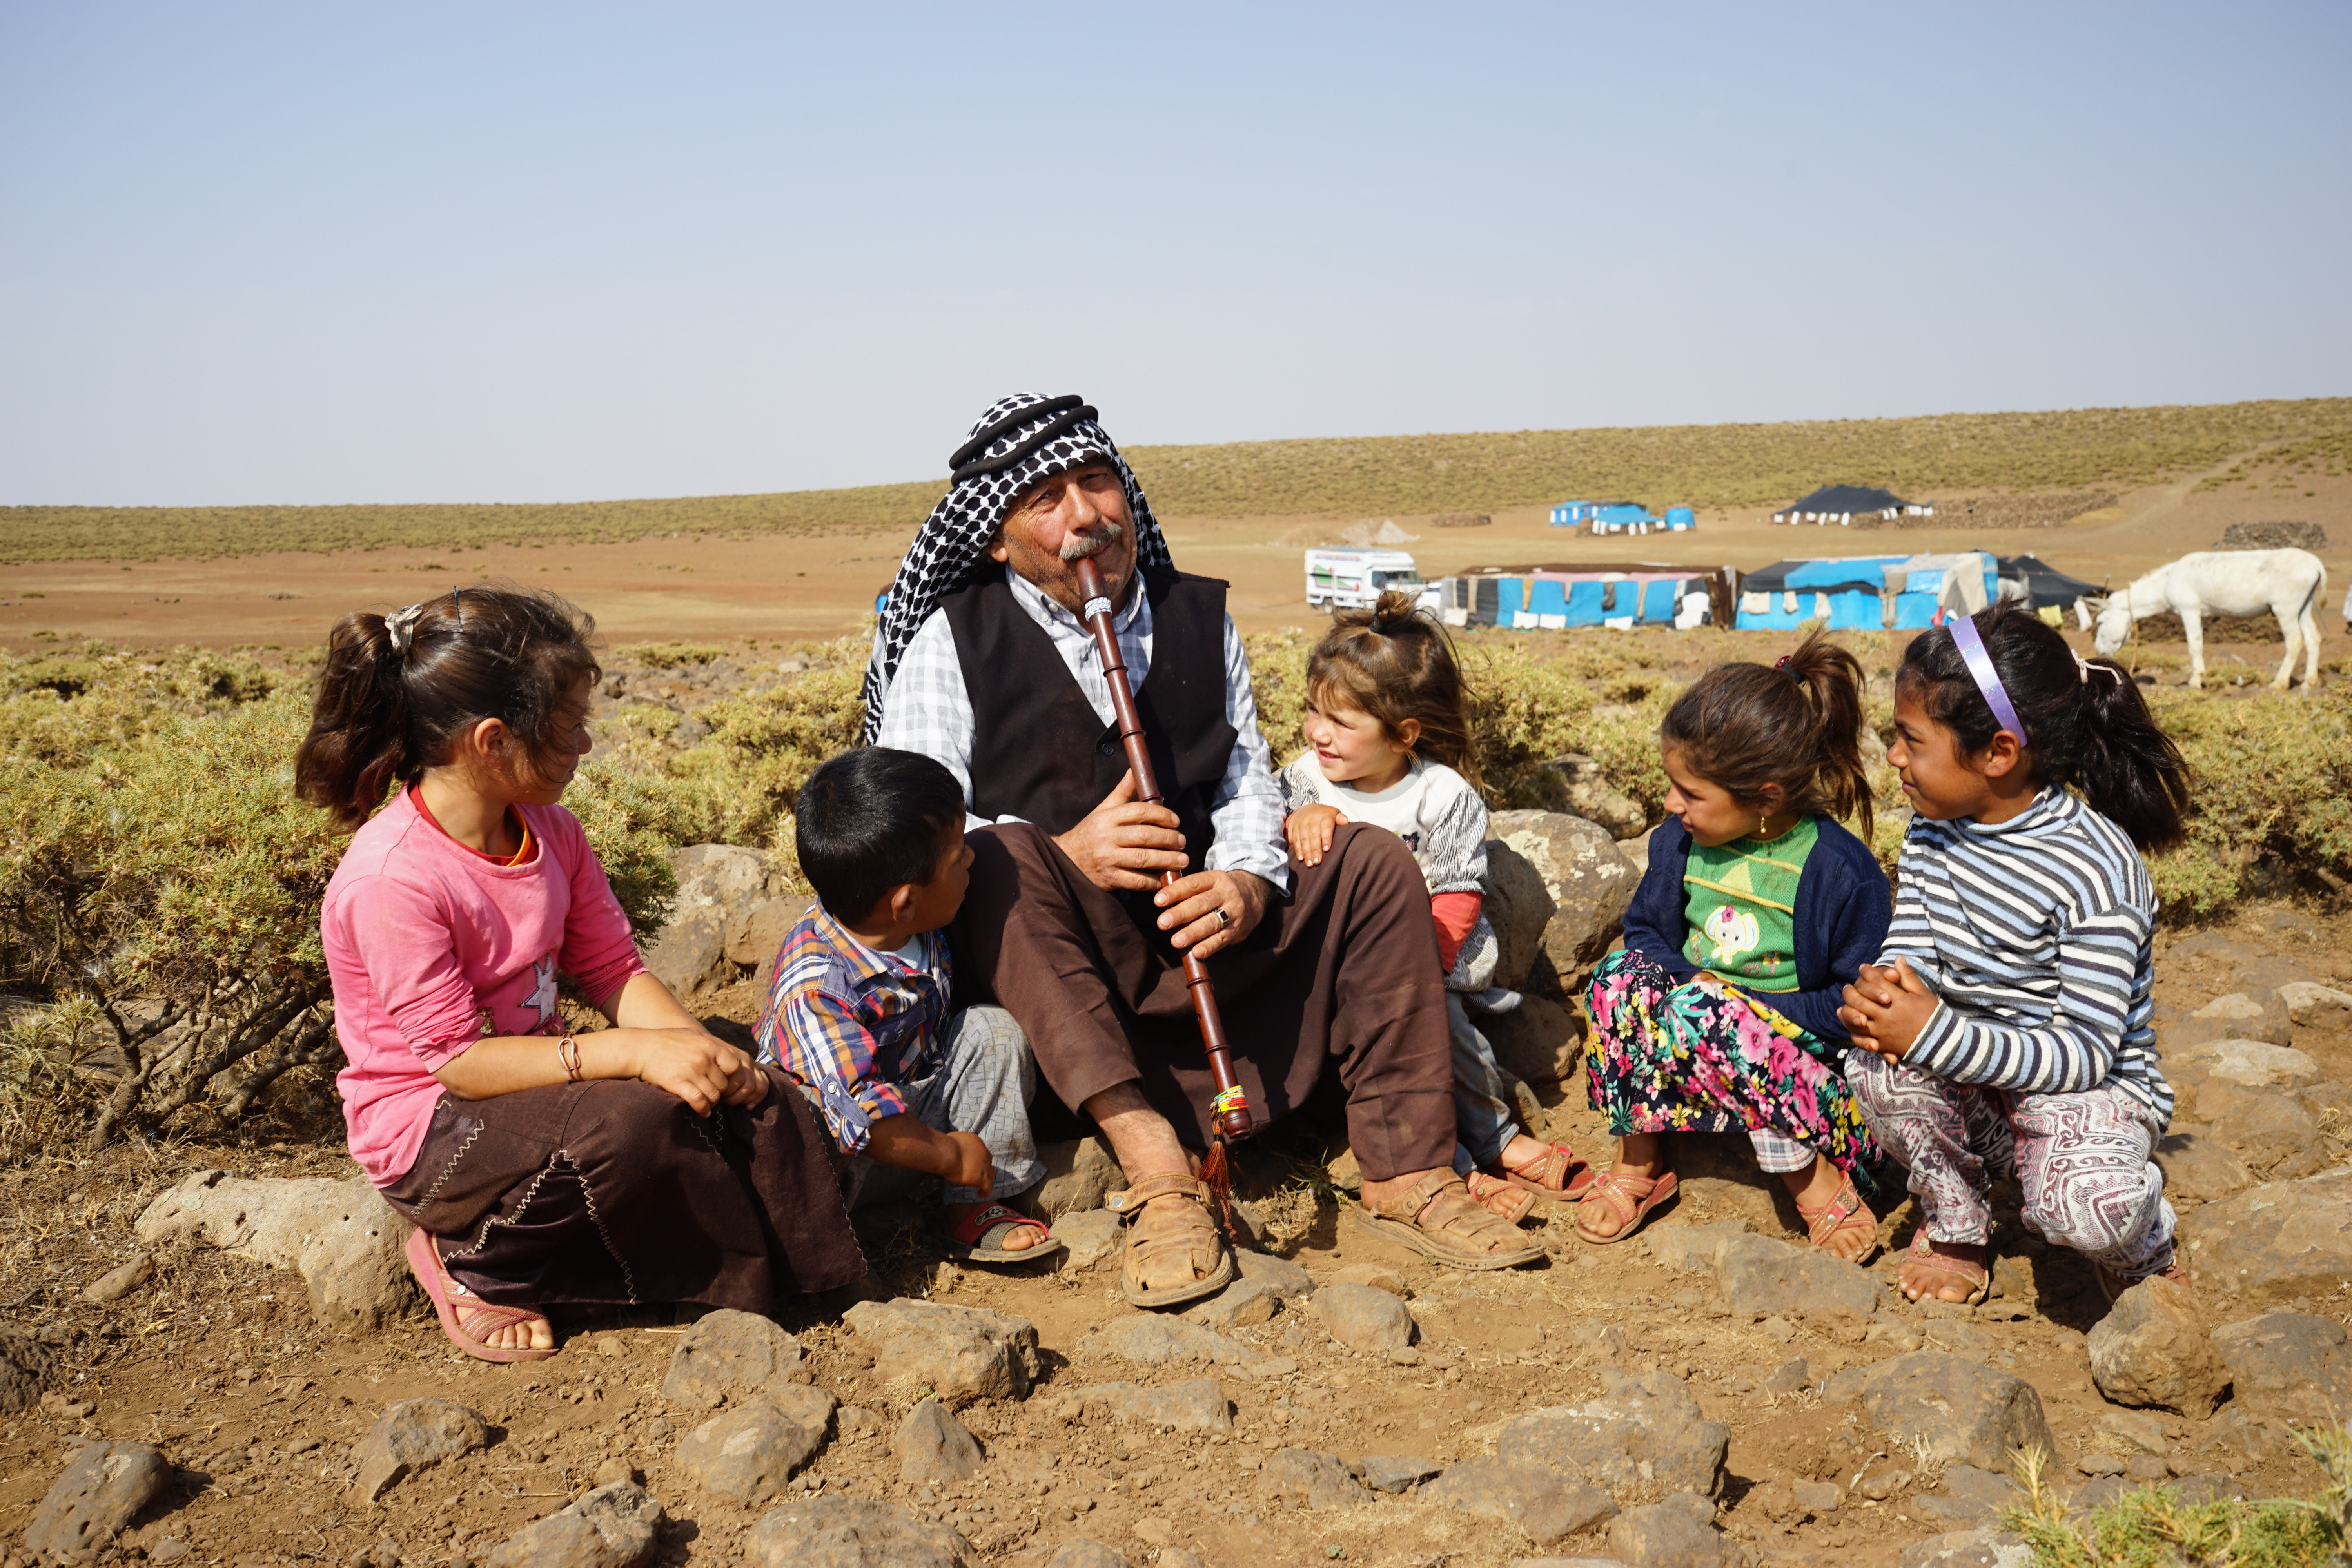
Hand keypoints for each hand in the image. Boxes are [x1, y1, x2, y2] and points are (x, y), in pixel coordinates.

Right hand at [632, 1027, 766, 1113]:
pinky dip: (703, 1109)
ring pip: (714, 1096)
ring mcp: (692, 1072)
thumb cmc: (667, 1040)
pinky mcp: (679, 1084)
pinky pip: (699, 1102)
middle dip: (720, 1091)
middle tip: (714, 1094)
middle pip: (724, 1084)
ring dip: (712, 1102)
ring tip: (707, 1103)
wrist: (640, 1048)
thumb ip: (710, 1044)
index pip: (735, 1065)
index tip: (724, 1080)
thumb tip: (725, 1056)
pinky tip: (702, 1111)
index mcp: (709, 1045)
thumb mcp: (692, 1035)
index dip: (732, 1075)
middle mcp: (703, 1059)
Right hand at [940, 1130, 994, 1197]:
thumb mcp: (952, 1140)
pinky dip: (985, 1191)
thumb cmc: (945, 1145)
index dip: (977, 1157)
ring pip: (990, 1174)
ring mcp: (984, 1166)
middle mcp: (983, 1153)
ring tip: (978, 1184)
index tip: (970, 1162)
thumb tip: (950, 1147)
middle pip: (987, 1162)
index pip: (980, 1151)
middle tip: (974, 1172)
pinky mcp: (982, 1178)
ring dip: (985, 1178)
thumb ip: (956, 1145)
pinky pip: (988, 1187)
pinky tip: (979, 1194)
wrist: (947, 1153)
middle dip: (983, 1167)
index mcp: (976, 1142)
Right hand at [1052, 771, 1189, 891]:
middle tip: (1182, 841)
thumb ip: (1122, 792)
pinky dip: (1154, 880)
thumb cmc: (1090, 832)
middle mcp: (1106, 837)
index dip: (1162, 814)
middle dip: (1169, 838)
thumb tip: (1134, 770)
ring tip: (1182, 860)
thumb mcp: (1103, 809)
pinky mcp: (1109, 878)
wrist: (1066, 859)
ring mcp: (1107, 859)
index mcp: (1107, 817)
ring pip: (1144, 858)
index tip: (1175, 821)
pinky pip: (1137, 880)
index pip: (1140, 811)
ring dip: (1167, 860)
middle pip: (1145, 835)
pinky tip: (1164, 877)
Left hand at [1155, 868, 1267, 958]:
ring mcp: (1234, 912)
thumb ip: (1187, 890)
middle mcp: (1226, 894)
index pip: (1193, 883)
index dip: (1175, 892)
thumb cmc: (1218, 892)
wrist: (1254, 896)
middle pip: (1201, 903)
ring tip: (1176, 941)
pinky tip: (1196, 952)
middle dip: (1180, 913)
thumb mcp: (1208, 883)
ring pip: (1212, 922)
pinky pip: (1222, 939)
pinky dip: (1209, 947)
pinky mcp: (1237, 930)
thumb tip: (1160, 902)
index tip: (1158, 901)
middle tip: (1162, 922)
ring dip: (1193, 933)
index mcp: (1215, 878)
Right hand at [1284, 804, 1347, 866]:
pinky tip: (1301, 858)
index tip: (1327, 849)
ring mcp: (1302, 823)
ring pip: (1304, 838)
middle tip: (1317, 861)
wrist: (1307, 809)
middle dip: (1315, 849)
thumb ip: (1340, 819)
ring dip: (1306, 852)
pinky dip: (1298, 850)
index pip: (1326, 826)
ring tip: (1310, 863)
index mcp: (1324, 815)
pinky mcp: (1294, 828)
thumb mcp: (1334, 814)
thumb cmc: (1325, 816)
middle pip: (1313, 834)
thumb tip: (1346, 821)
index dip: (1326, 838)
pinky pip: (1296, 839)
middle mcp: (1312, 818)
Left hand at [1838, 957, 1938, 1060]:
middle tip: (1849, 985)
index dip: (1868, 972)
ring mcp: (1882, 1031)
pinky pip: (1861, 1038)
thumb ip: (1908, 977)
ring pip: (1856, 1019)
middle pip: (1860, 1000)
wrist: (1939, 1043)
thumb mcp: (1923, 993)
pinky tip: (1851, 1023)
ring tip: (1845, 1003)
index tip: (1863, 967)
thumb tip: (1898, 959)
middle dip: (1852, 990)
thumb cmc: (1932, 1015)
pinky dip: (1853, 1030)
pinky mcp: (1882, 1044)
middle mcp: (1887, 1015)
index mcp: (1898, 1000)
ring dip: (1848, 1010)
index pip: (1877, 981)